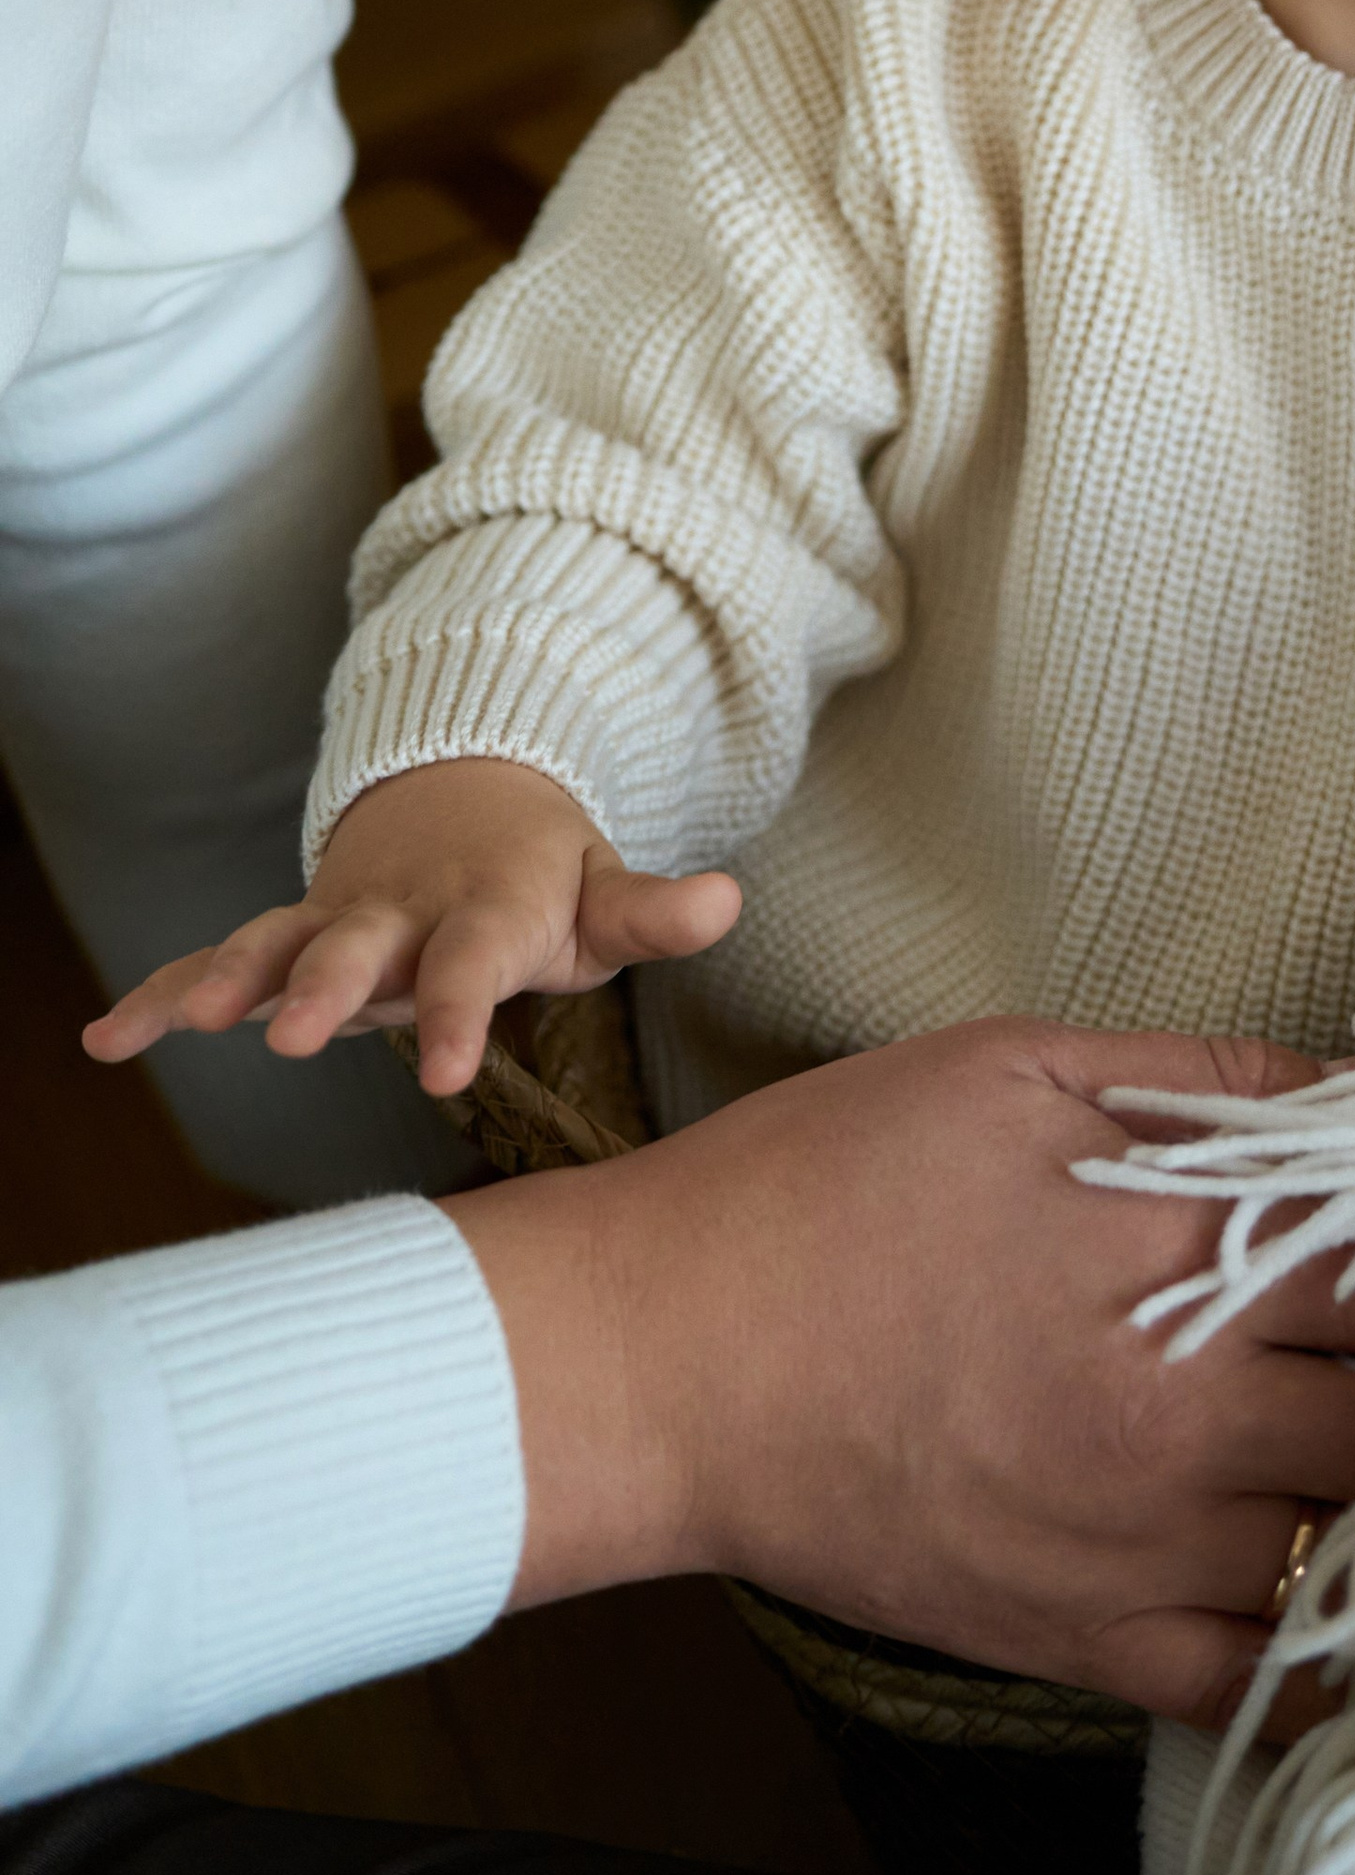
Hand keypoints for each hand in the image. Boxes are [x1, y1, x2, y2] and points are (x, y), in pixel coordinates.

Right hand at [80, 756, 739, 1097]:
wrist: (464, 799)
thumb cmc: (542, 877)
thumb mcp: (601, 892)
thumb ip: (654, 911)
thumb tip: (729, 899)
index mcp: (487, 904)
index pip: (477, 963)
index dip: (463, 1014)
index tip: (449, 1076)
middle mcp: (402, 911)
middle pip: (362, 951)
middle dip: (325, 990)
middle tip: (287, 1037)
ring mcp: (338, 920)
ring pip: (276, 945)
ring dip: (227, 979)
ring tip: (184, 1019)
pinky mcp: (291, 936)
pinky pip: (216, 962)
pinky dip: (162, 996)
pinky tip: (104, 1041)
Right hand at [455, 1012, 1354, 1733]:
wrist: (664, 1365)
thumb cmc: (820, 1190)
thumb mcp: (1009, 1070)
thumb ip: (1192, 1079)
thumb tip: (1347, 1080)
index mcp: (1173, 1250)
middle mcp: (1182, 1409)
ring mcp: (1139, 1544)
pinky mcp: (1083, 1643)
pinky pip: (1261, 1683)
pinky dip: (1328, 1650)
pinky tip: (1352, 1599)